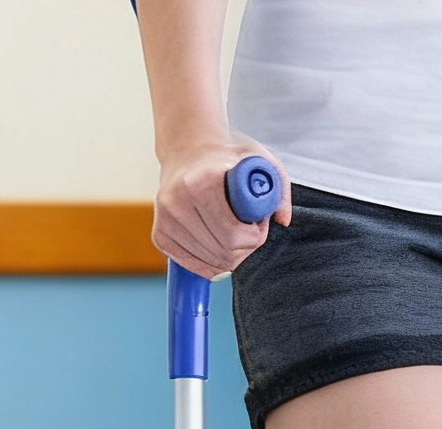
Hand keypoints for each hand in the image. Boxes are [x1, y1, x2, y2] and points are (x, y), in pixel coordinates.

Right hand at [153, 136, 291, 279]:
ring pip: (210, 263)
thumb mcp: (261, 160)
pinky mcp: (159, 234)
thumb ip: (279, 189)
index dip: (255, 237)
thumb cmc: (229, 157)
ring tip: (233, 231)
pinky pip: (192, 265)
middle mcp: (176, 200)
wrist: (188, 149)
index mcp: (201, 182)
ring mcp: (164, 218)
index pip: (233, 235)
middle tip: (249, 229)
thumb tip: (282, 221)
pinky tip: (217, 243)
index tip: (258, 224)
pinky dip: (211, 263)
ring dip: (230, 256)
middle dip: (245, 248)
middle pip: (224, 253)